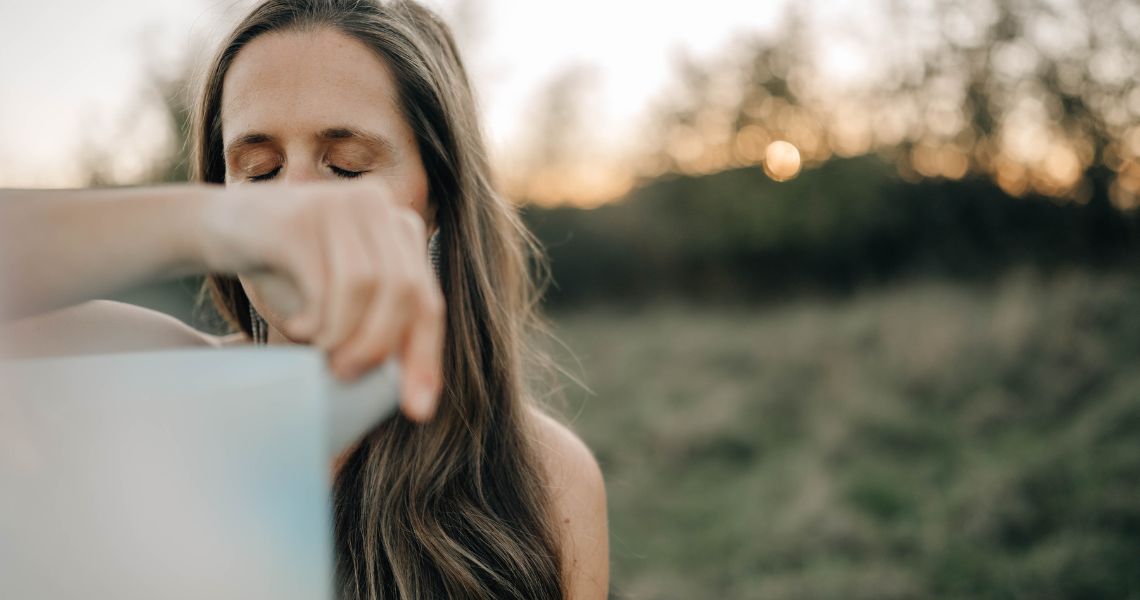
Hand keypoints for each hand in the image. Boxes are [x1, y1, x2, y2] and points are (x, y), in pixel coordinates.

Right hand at [198, 180, 442, 421]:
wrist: (221, 227)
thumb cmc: (289, 273)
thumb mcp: (342, 300)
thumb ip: (379, 324)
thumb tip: (414, 388)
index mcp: (402, 228)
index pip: (428, 303)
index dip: (425, 359)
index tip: (417, 411)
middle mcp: (380, 206)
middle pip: (405, 293)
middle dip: (379, 347)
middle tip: (345, 376)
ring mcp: (341, 204)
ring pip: (365, 286)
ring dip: (344, 334)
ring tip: (320, 353)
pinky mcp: (301, 215)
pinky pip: (323, 280)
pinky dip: (315, 319)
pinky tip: (298, 327)